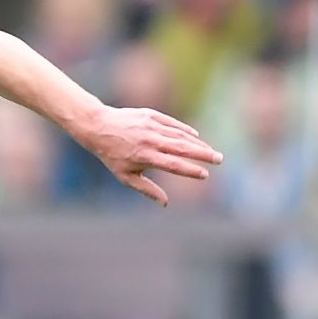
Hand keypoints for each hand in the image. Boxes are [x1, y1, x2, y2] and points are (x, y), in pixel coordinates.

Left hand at [72, 106, 222, 205]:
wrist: (98, 126)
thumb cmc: (112, 155)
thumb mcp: (124, 176)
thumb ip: (146, 189)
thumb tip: (165, 203)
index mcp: (144, 157)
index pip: (172, 165)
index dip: (189, 170)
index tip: (205, 175)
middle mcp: (150, 141)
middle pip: (181, 148)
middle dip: (202, 154)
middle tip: (219, 159)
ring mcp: (151, 126)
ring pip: (179, 135)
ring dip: (197, 143)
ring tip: (211, 151)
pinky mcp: (151, 115)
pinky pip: (172, 124)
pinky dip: (184, 130)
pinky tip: (195, 136)